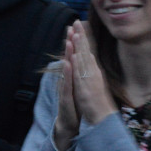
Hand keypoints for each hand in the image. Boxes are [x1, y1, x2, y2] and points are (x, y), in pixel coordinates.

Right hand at [52, 29, 78, 150]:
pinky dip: (66, 73)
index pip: (75, 56)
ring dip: (67, 54)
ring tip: (69, 41)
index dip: (76, 42)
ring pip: (67, 68)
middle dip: (70, 42)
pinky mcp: (65, 97)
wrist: (69, 123)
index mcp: (74, 76)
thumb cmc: (75, 104)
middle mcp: (68, 79)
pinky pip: (66, 83)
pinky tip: (67, 64)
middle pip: (69, 58)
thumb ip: (81, 73)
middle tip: (70, 27)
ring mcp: (66, 87)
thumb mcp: (80, 86)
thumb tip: (86, 61)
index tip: (78, 27)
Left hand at [69, 21, 116, 124]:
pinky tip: (74, 54)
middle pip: (86, 51)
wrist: (104, 117)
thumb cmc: (99, 101)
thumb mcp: (95, 82)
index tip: (78, 25)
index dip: (83, 37)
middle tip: (76, 21)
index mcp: (94, 70)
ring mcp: (89, 79)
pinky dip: (77, 63)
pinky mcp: (85, 87)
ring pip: (83, 59)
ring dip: (79, 46)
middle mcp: (93, 72)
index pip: (88, 50)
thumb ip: (92, 70)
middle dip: (80, 35)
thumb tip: (90, 58)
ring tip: (75, 32)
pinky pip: (80, 73)